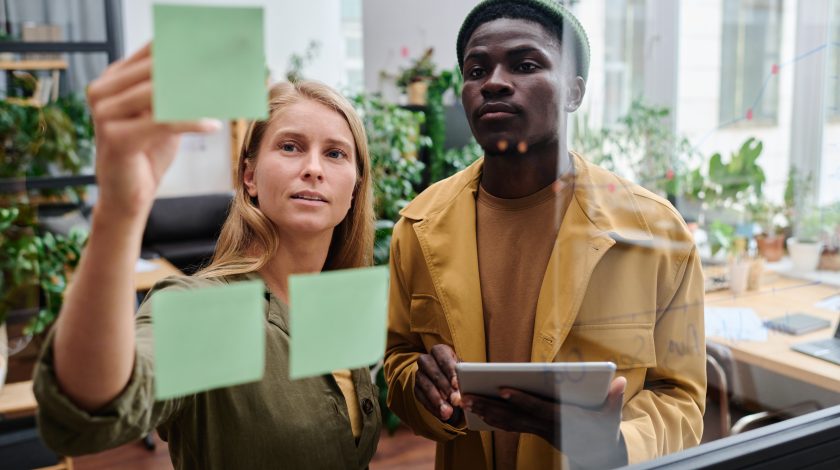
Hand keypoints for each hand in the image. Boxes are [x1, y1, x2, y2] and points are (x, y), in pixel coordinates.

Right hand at [87, 43, 221, 220]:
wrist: (127, 195)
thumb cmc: (147, 152)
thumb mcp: (162, 114)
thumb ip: (175, 90)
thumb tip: (210, 68)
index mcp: (113, 77)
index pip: (152, 51)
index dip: (184, 47)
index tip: (216, 45)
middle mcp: (103, 90)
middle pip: (156, 69)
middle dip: (193, 69)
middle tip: (225, 69)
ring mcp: (105, 112)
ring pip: (159, 94)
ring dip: (195, 95)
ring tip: (222, 95)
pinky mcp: (115, 136)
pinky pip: (163, 122)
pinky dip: (192, 123)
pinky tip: (213, 125)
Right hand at [414, 344, 461, 421]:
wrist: (446, 383)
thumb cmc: (458, 374)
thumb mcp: (462, 371)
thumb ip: (465, 376)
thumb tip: (471, 384)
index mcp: (439, 351)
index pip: (442, 356)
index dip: (449, 370)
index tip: (456, 384)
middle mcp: (426, 360)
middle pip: (433, 372)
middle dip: (445, 387)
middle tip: (455, 400)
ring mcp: (419, 374)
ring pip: (426, 386)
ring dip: (438, 400)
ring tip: (449, 411)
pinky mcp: (416, 389)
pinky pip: (422, 399)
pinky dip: (433, 408)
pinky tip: (443, 415)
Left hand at [462, 377, 627, 467]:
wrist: (598, 454)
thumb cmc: (603, 431)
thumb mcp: (611, 417)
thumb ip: (614, 399)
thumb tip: (621, 380)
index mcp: (560, 420)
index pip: (536, 408)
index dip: (519, 399)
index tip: (502, 389)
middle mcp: (544, 427)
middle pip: (513, 416)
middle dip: (488, 405)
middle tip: (466, 396)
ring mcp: (536, 430)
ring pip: (506, 422)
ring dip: (485, 411)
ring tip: (465, 400)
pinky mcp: (533, 430)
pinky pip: (509, 425)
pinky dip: (493, 418)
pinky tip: (478, 411)